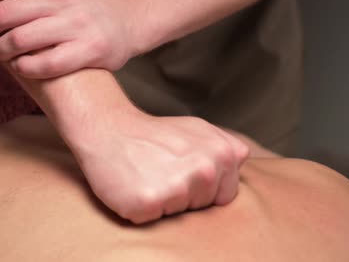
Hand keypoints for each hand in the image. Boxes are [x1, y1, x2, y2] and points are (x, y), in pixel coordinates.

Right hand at [67, 106, 249, 223]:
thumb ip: (226, 147)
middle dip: (183, 196)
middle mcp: (205, 170)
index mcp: (223, 154)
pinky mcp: (150, 201)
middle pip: (202, 207)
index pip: (225, 196)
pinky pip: (153, 220)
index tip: (179, 170)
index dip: (200, 189)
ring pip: (179, 216)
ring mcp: (178, 186)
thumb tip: (242, 162)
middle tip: (160, 170)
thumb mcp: (196, 129)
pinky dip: (141, 209)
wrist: (106, 127)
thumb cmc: (151, 134)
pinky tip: (134, 186)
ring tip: (147, 176)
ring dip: (163, 203)